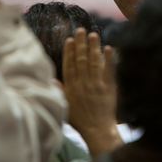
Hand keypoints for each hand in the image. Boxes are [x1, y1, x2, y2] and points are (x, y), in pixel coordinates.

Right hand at [62, 27, 122, 157]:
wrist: (97, 131)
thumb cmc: (79, 120)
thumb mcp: (64, 107)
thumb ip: (59, 91)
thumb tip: (52, 79)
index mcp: (71, 88)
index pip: (69, 66)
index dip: (69, 52)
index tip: (69, 40)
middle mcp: (83, 85)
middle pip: (81, 60)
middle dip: (81, 44)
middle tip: (81, 30)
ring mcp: (96, 86)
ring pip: (94, 63)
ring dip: (94, 48)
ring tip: (93, 35)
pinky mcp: (109, 89)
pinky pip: (109, 72)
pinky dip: (109, 60)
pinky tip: (109, 48)